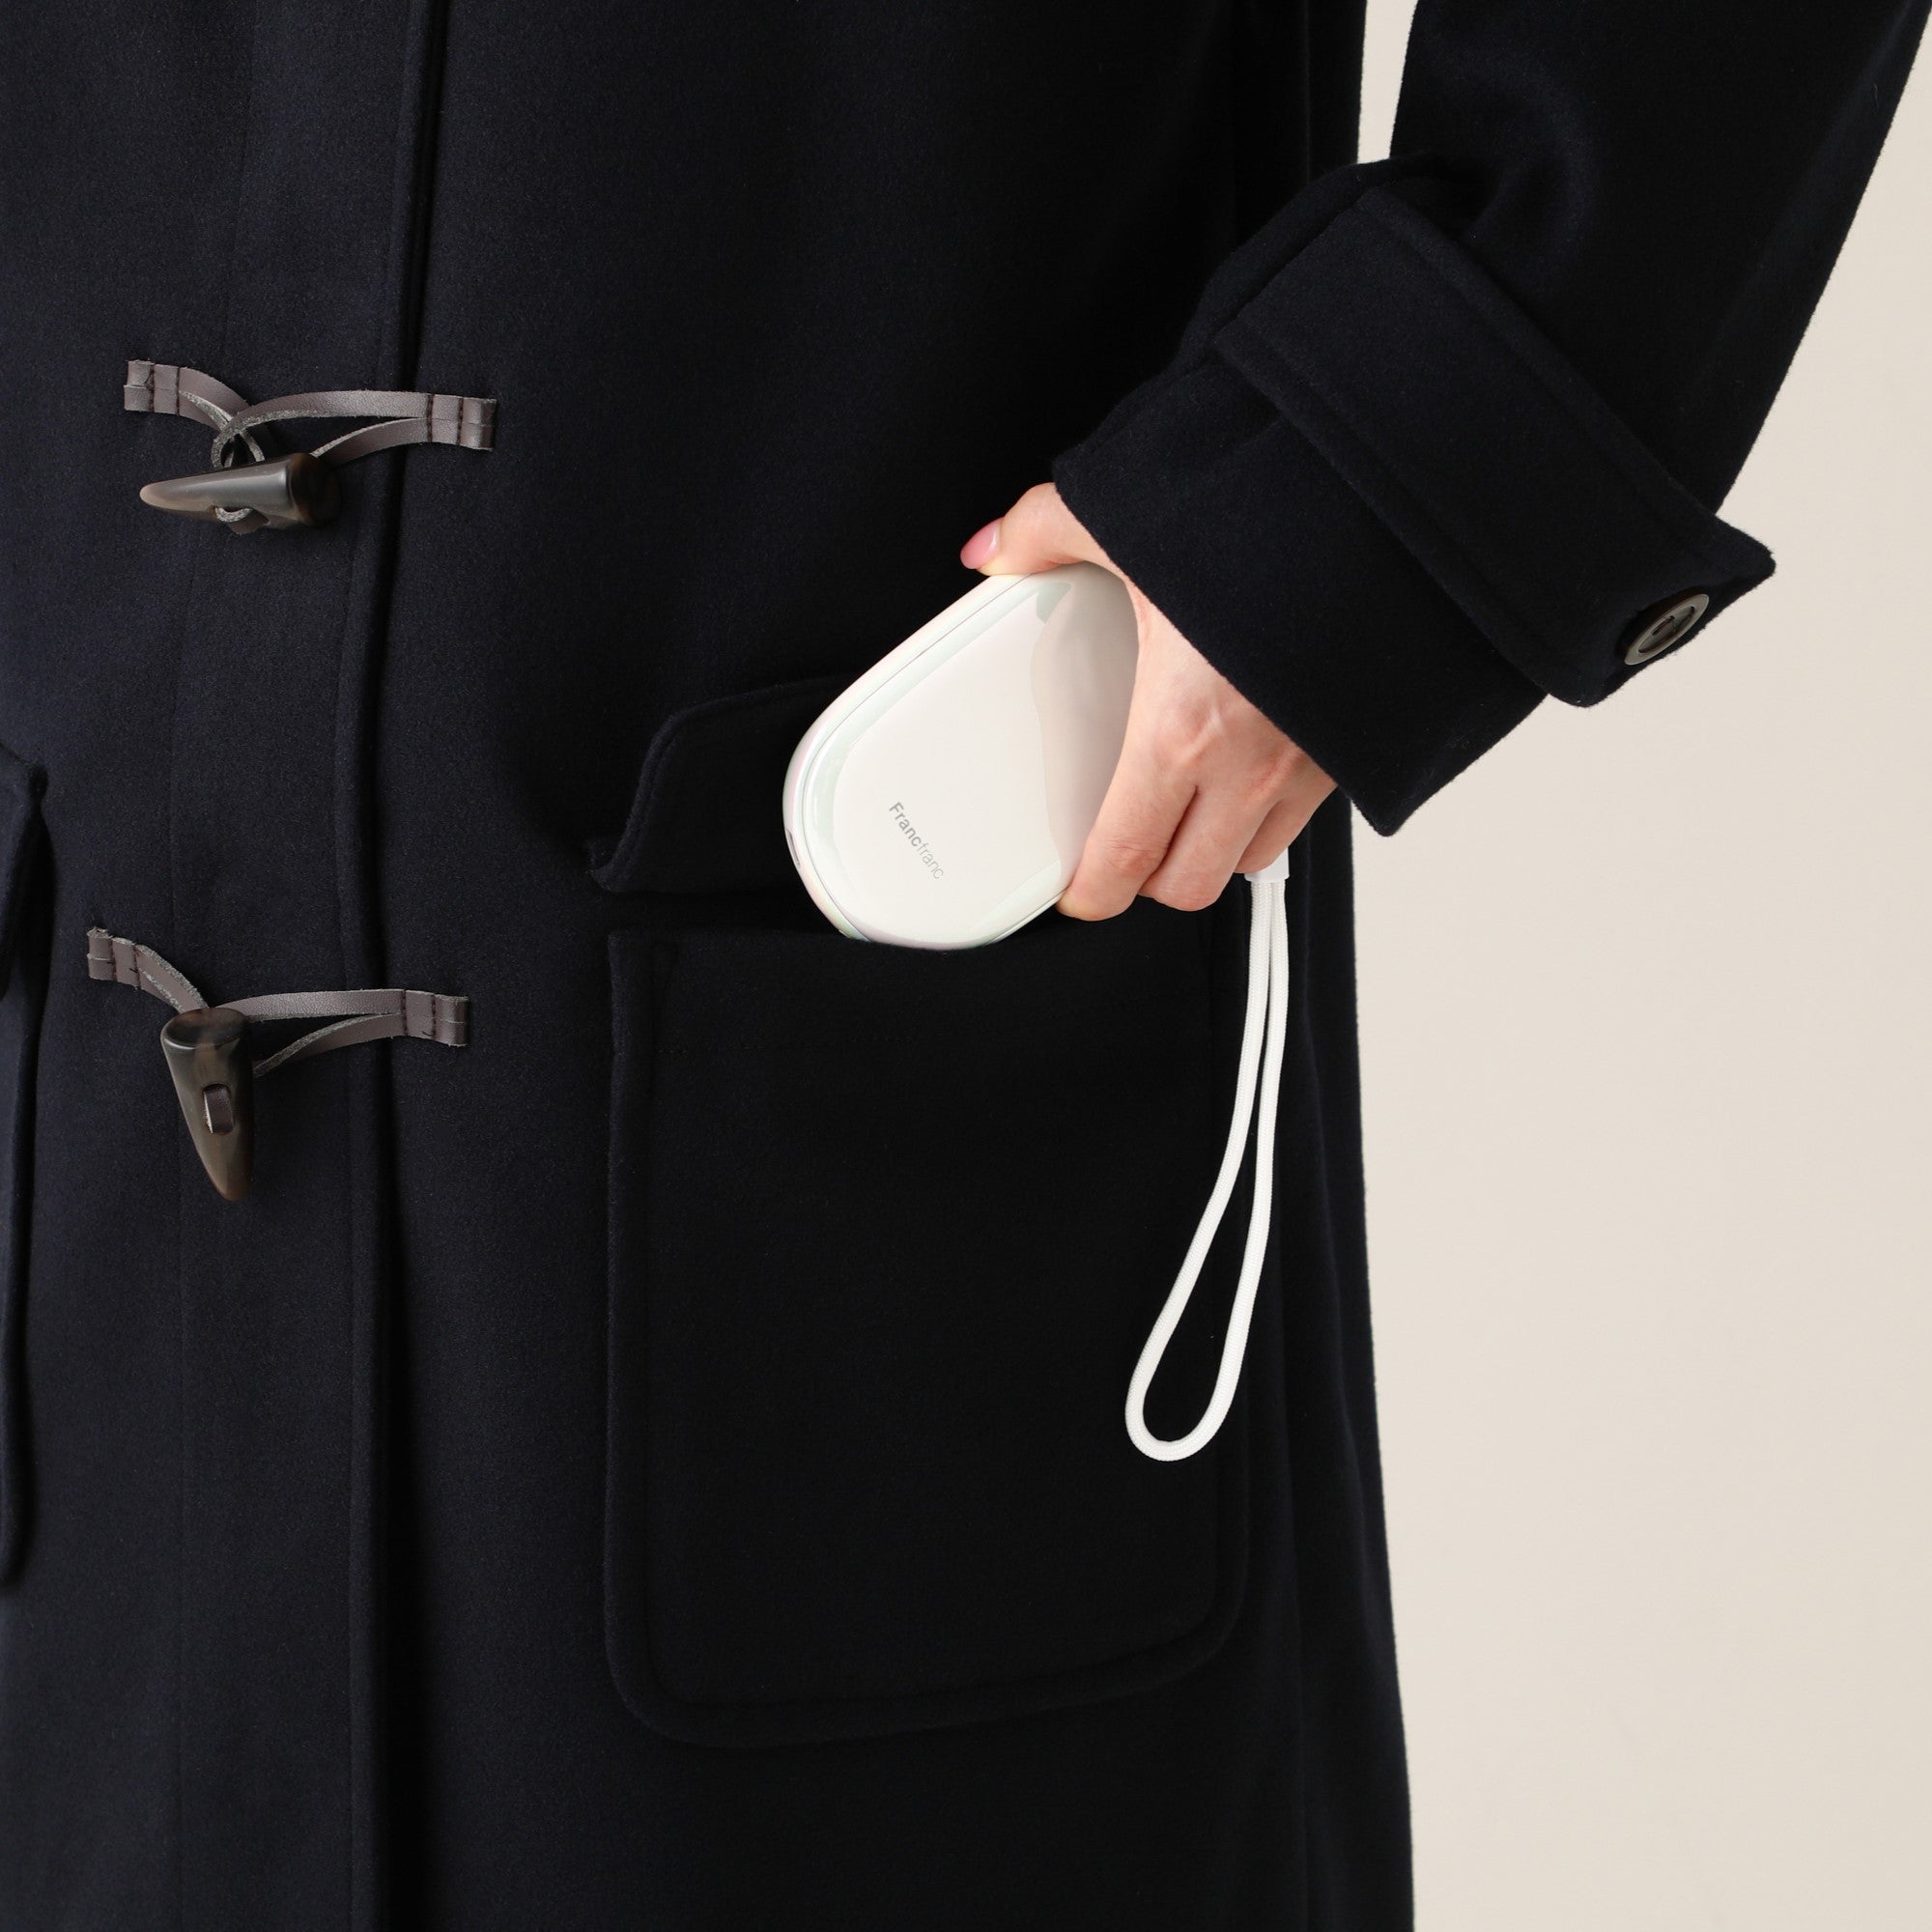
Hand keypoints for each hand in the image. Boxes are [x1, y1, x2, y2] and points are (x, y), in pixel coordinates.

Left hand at [960, 483, 1334, 919]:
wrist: (1390, 504)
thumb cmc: (1280, 514)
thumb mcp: (1135, 513)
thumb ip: (1048, 534)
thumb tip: (998, 548)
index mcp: (1183, 726)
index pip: (1126, 857)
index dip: (1093, 892)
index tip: (1079, 890)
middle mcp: (1253, 762)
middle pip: (1193, 883)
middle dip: (1152, 882)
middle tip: (1126, 850)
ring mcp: (1314, 760)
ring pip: (1256, 855)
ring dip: (1217, 847)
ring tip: (1190, 808)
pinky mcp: (1358, 741)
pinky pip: (1308, 809)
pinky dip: (1274, 804)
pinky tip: (1254, 757)